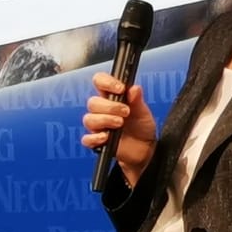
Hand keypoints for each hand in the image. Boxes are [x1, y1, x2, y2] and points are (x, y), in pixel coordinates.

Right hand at [81, 72, 157, 186]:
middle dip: (110, 107)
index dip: (106, 82)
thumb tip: (134, 88)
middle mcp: (102, 110)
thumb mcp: (143, 112)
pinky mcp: (97, 141)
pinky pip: (87, 139)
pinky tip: (106, 137)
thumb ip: (137, 100)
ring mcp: (98, 126)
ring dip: (104, 120)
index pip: (100, 82)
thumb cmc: (142, 128)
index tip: (120, 88)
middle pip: (93, 102)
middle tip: (125, 112)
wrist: (144, 150)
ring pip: (89, 119)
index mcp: (112, 97)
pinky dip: (95, 138)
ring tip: (120, 124)